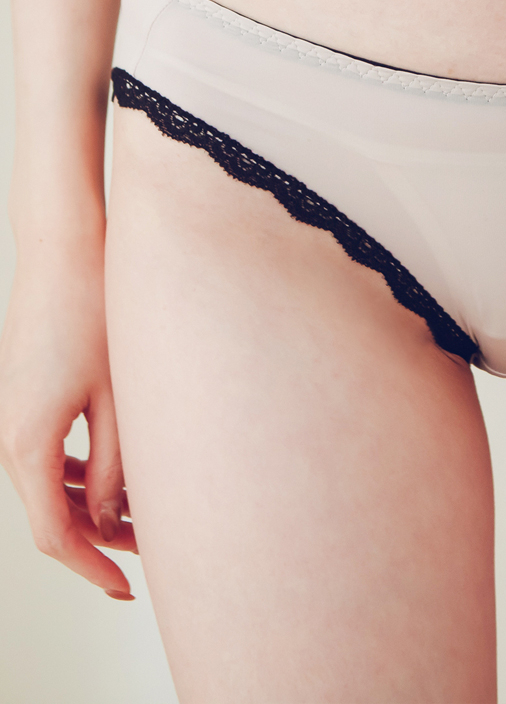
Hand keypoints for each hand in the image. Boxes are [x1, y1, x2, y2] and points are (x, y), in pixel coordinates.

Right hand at [0, 244, 138, 599]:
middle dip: (103, 538)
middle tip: (158, 548)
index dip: (93, 569)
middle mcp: (9, 438)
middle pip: (54, 514)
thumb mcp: (116, 397)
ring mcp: (14, 417)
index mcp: (26, 445)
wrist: (64, 249)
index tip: (128, 590)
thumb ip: (114, 466)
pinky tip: (119, 475)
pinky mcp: (27, 397)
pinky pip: (50, 454)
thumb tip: (111, 518)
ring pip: (52, 486)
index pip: (56, 536)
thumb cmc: (95, 313)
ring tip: (149, 513)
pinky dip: (82, 474)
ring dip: (95, 505)